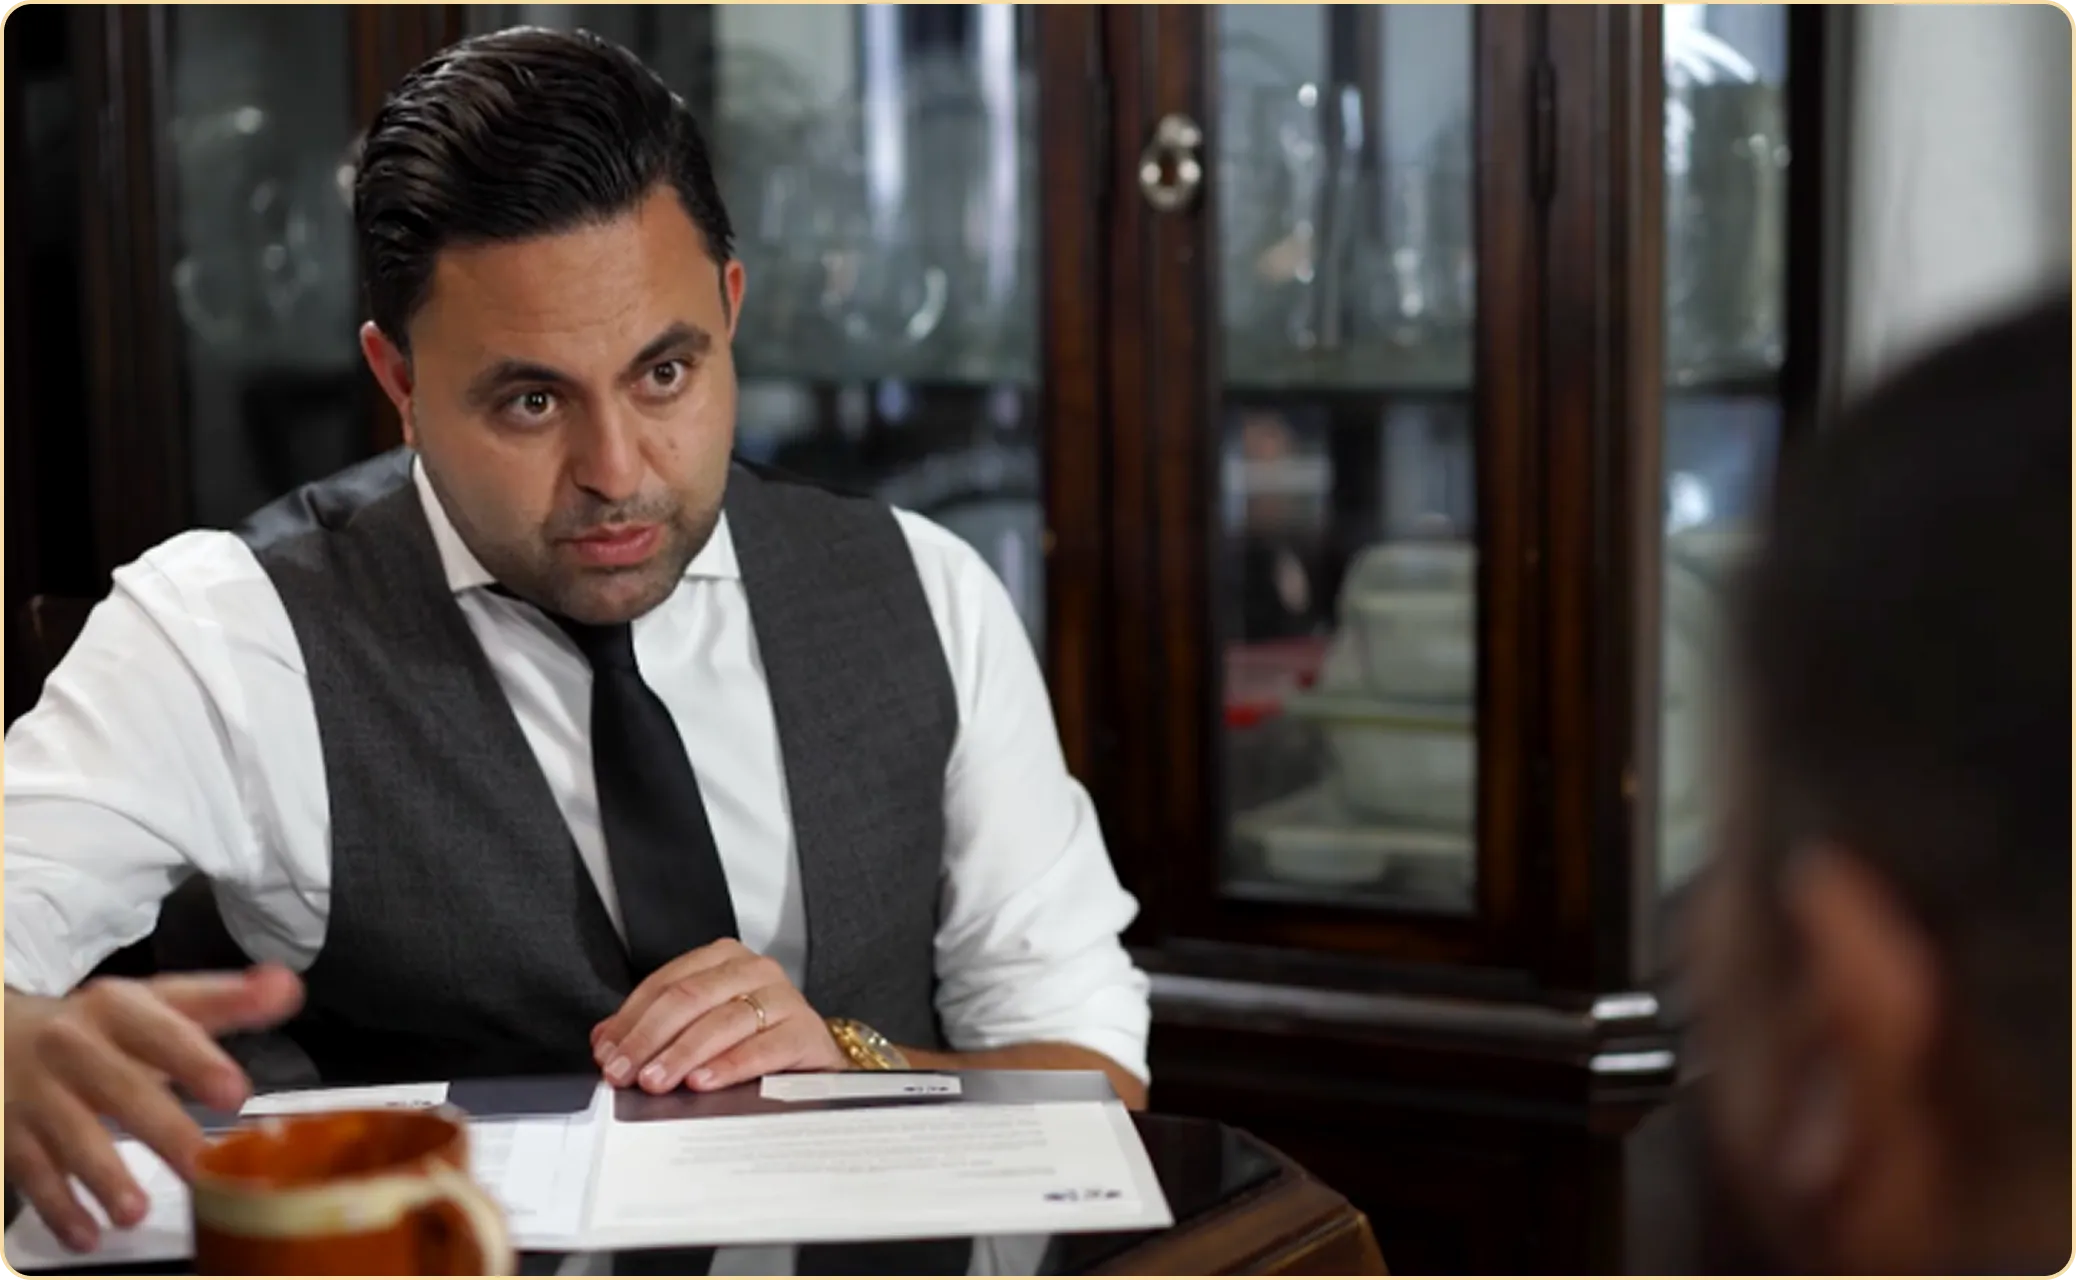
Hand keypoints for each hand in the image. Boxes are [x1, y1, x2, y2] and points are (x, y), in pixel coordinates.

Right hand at [3, 965, 303, 1252]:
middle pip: (121, 1089)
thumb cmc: (100, 1028)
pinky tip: (89, 1234)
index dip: (197, 1060)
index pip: (161, 1031)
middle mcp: (74, 1046)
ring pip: (71, 1135)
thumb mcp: (155, 1004)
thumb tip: (286, 988)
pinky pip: (33, 1173)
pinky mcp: (12, 1135)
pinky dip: (60, 1207)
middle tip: (202, 1165)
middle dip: (163, 1129)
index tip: (236, 1092)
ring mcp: (38, 1093)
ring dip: (104, 1176)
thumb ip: (223, 1001)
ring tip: (136, 1212)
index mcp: (118, 1008)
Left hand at [591, 940, 844, 1093]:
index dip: (630, 1020)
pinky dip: (728, 1066)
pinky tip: (702, 1082)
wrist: (813, 1057)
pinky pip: (762, 1048)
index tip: (607, 1054)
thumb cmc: (754, 1038)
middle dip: (648, 1039)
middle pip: (689, 998)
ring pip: (721, 1022)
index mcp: (723, 958)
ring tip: (655, 1081)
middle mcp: (754, 969)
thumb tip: (606, 1042)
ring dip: (681, 1054)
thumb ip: (655, 1028)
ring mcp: (783, 998)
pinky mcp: (805, 1031)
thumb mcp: (702, 1025)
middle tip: (624, 1072)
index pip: (665, 983)